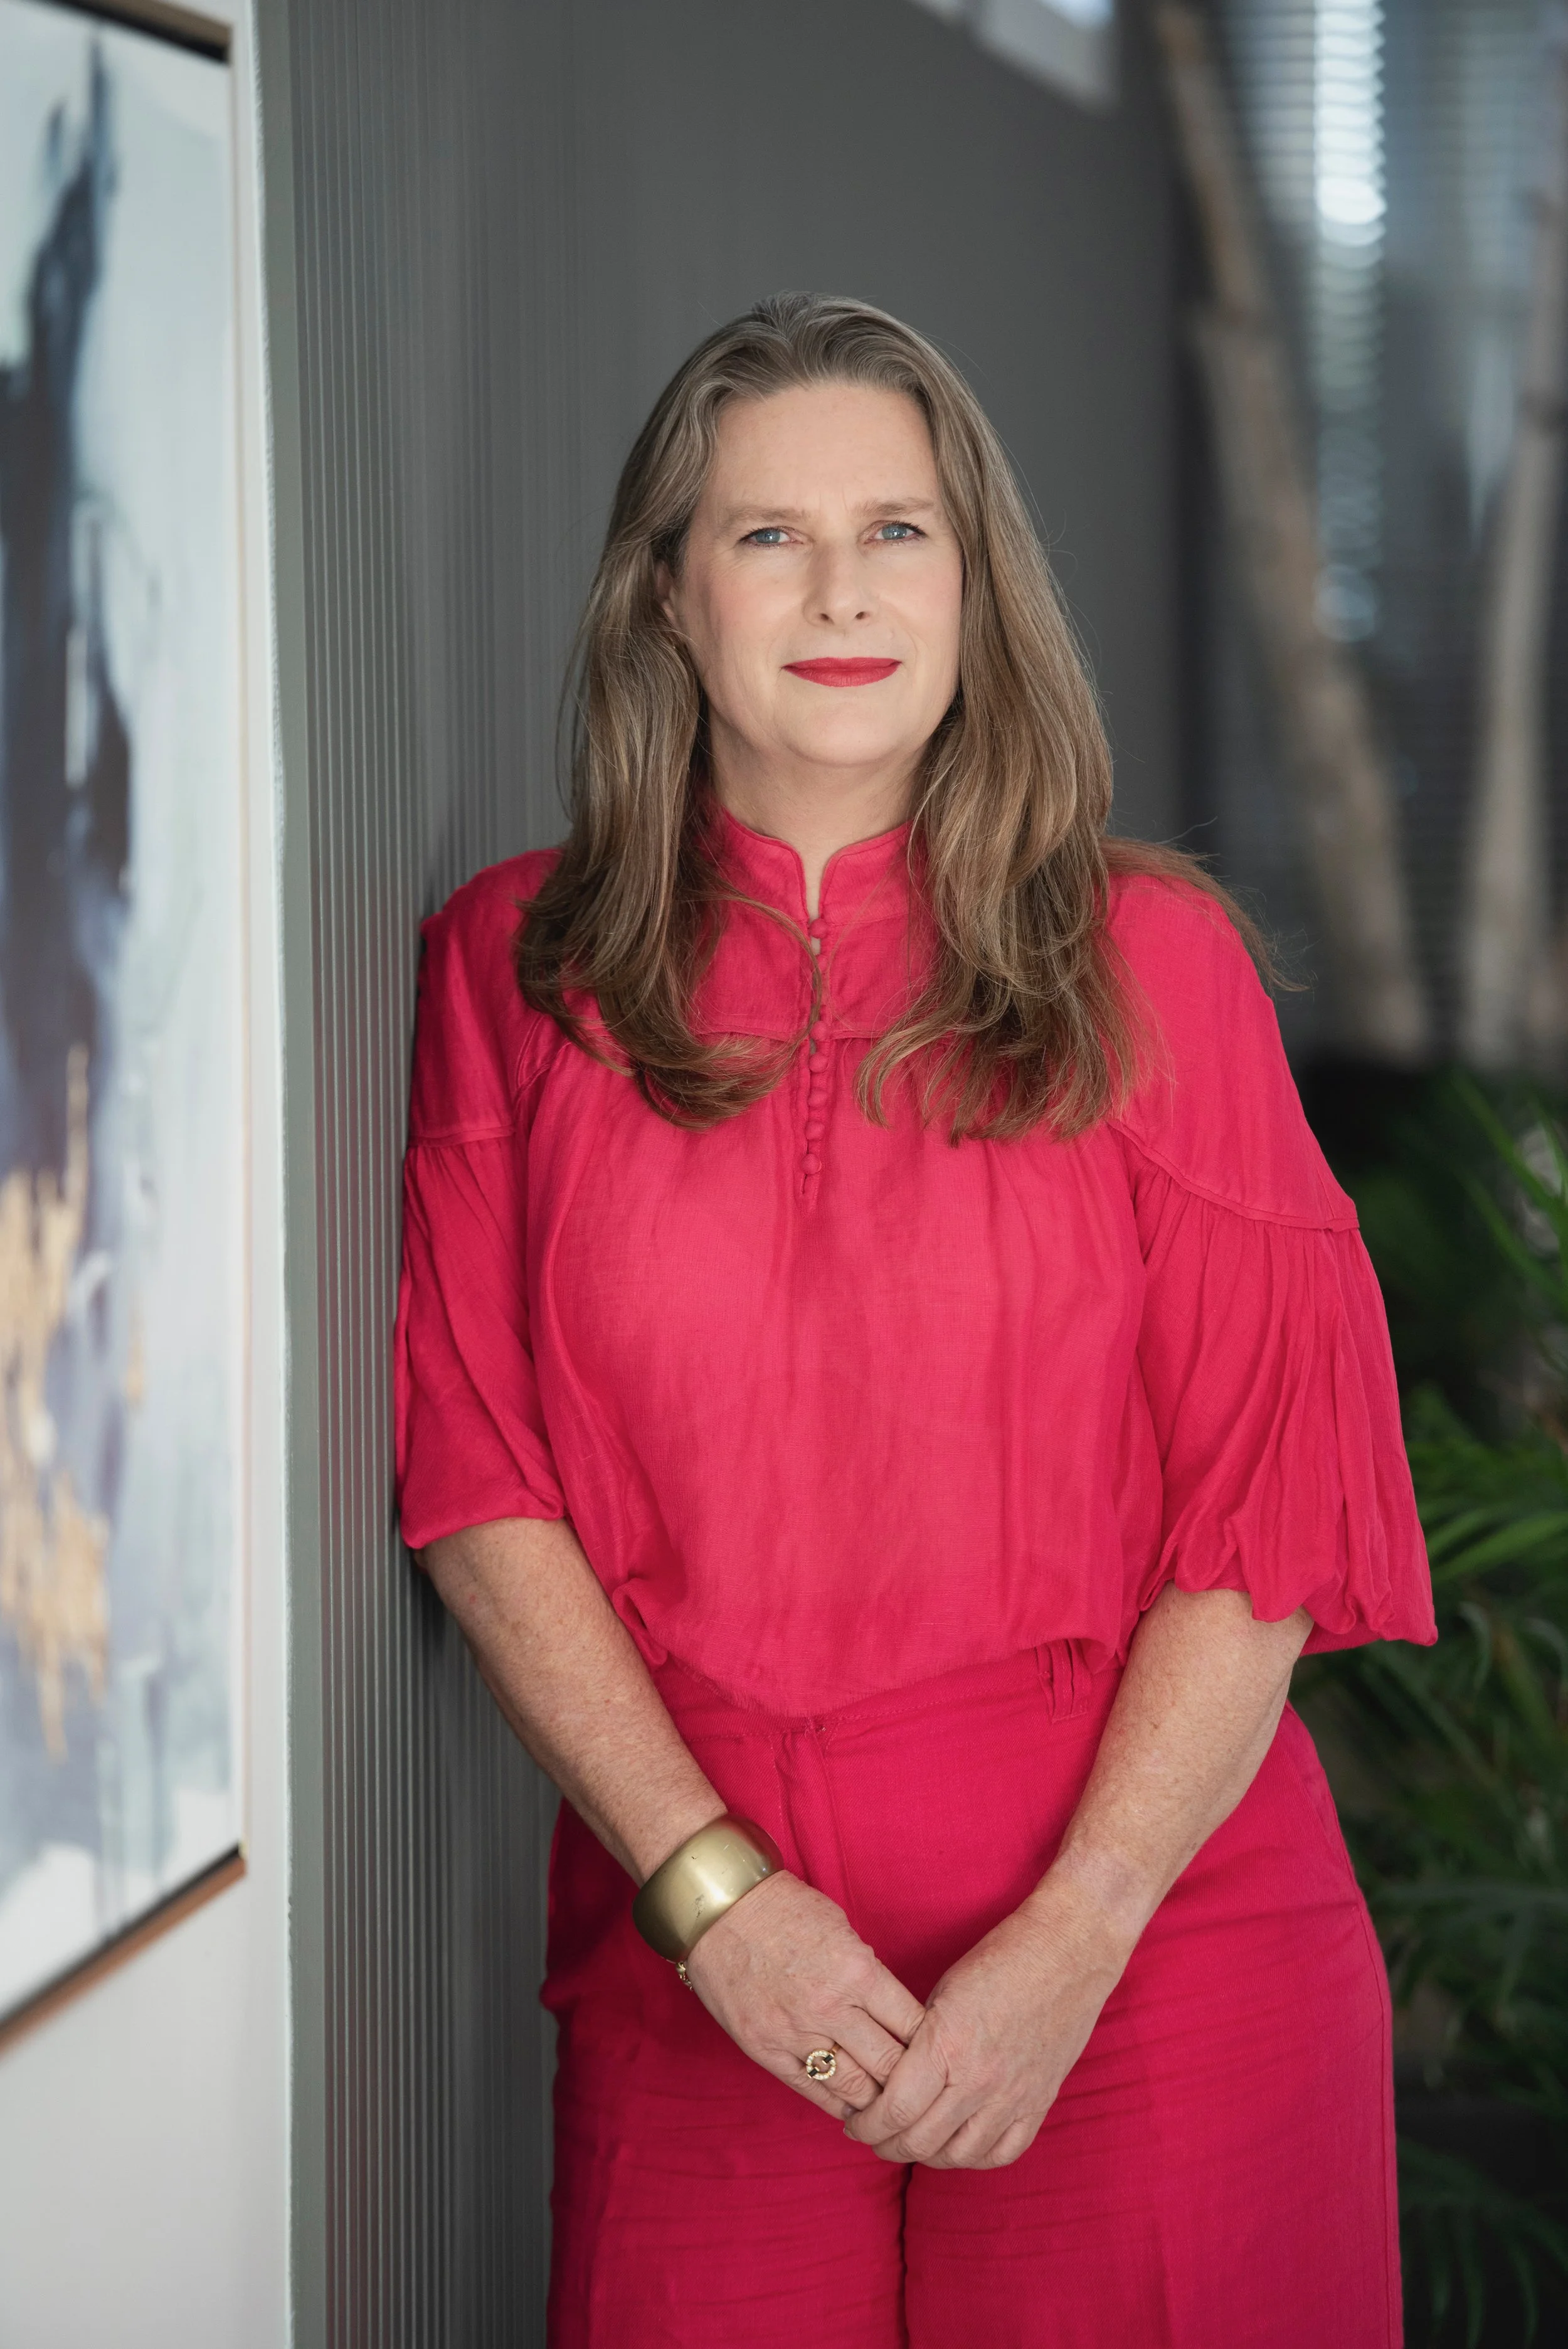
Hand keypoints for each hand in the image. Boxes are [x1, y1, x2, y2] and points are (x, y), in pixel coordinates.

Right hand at [682, 1871, 925, 2120]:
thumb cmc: (784, 1909)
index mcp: (857, 1971)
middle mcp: (831, 2008)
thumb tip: (893, 2011)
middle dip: (912, 2080)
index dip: (932, 2045)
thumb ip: (868, 1972)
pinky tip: (854, 2108)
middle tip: (924, 2089)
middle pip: (891, 2066)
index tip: (939, 2053)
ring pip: (855, 2089)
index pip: (913, 2025)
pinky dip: (839, 2104)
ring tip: (892, 2106)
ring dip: (878, 2101)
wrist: (719, 1909)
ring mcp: (796, 2033)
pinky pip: (813, 2091)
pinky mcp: (766, 2050)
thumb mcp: (841, 1928)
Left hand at [843, 1876, 1131, 2168]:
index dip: (867, 2125)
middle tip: (873, 2136)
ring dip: (926, 2156)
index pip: (895, 2110)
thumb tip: (889, 2078)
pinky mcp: (1040, 2102)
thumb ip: (917, 2041)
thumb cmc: (1000, 1958)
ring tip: (910, 2142)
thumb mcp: (941, 1993)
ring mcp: (1014, 2096)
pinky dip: (975, 2157)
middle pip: (920, 2141)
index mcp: (947, 2045)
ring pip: (959, 2156)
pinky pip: (1003, 2152)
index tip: (854, 2123)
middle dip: (886, 2144)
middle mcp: (980, 2080)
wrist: (1068, 1950)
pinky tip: (958, 2145)